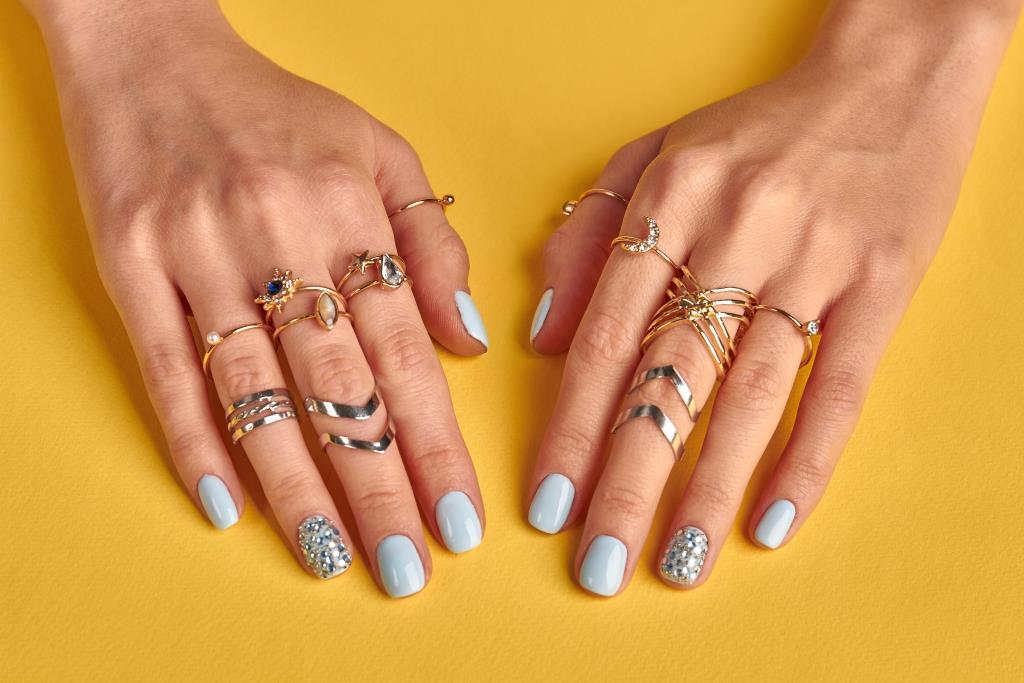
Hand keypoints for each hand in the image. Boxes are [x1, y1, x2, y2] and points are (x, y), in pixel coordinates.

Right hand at [31, 0, 486, 595]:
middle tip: (405, 567)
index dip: (435, 443)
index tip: (460, 517)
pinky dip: (194, 443)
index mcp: (348, 211)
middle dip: (377, 486)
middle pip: (337, 388)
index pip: (405, 352)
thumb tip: (470, 342)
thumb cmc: (280, 112)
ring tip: (330, 557)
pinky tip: (228, 506)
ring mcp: (196, 256)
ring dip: (294, 486)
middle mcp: (275, 237)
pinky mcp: (129, 268)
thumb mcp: (381, 152)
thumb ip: (431, 247)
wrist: (154, 55)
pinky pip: (164, 371)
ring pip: (255, 395)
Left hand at [528, 0, 1018, 594]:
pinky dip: (808, 458)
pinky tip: (773, 522)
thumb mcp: (654, 155)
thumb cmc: (755, 128)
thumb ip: (587, 237)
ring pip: (751, 394)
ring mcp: (814, 259)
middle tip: (599, 567)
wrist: (888, 76)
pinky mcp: (882, 283)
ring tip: (675, 562)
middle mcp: (736, 230)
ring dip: (710, 488)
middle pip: (669, 378)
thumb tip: (543, 337)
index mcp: (668, 200)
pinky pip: (841, 385)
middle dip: (628, 481)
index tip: (547, 504)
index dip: (571, 429)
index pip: (605, 338)